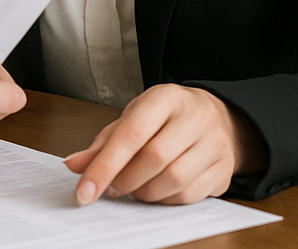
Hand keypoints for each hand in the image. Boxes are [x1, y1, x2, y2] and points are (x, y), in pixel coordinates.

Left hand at [63, 84, 267, 205]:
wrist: (215, 116)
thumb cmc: (166, 117)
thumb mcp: (133, 117)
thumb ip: (104, 142)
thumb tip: (73, 165)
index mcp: (165, 98)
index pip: (131, 134)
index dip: (105, 165)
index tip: (85, 191)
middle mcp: (194, 118)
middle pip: (154, 158)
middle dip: (125, 180)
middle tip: (111, 188)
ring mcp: (214, 144)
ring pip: (174, 180)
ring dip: (145, 192)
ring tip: (133, 187)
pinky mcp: (224, 170)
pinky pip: (190, 196)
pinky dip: (165, 200)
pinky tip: (156, 191)